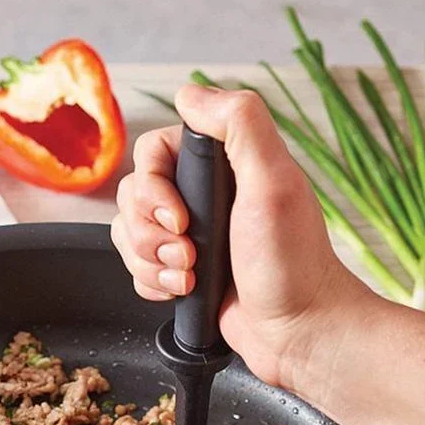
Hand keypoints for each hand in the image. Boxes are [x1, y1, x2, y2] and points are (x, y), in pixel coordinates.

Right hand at [110, 84, 372, 389]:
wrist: (295, 332)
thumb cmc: (291, 265)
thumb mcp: (275, 183)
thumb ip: (240, 125)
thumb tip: (189, 92)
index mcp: (221, 166)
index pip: (152, 152)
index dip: (154, 188)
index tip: (183, 218)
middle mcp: (201, 196)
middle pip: (132, 195)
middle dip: (150, 233)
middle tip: (190, 253)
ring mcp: (187, 235)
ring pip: (128, 234)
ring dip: (151, 262)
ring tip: (190, 277)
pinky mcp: (178, 270)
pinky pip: (136, 267)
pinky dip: (152, 282)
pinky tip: (183, 291)